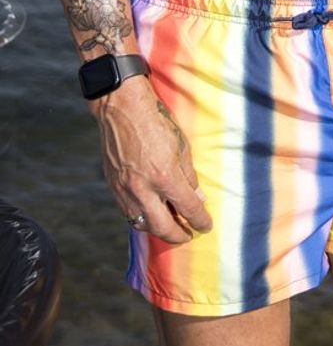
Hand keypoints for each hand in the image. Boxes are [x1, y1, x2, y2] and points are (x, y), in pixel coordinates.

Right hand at [94, 75, 211, 243]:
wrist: (122, 109)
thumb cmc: (156, 122)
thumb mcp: (181, 145)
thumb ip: (189, 176)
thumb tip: (198, 198)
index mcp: (165, 176)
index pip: (188, 208)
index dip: (200, 221)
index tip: (205, 226)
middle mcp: (143, 189)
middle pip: (163, 227)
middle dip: (178, 236)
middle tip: (188, 235)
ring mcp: (125, 189)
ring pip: (142, 224)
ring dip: (158, 230)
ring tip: (169, 227)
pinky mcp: (113, 186)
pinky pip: (128, 212)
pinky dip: (141, 218)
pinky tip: (150, 215)